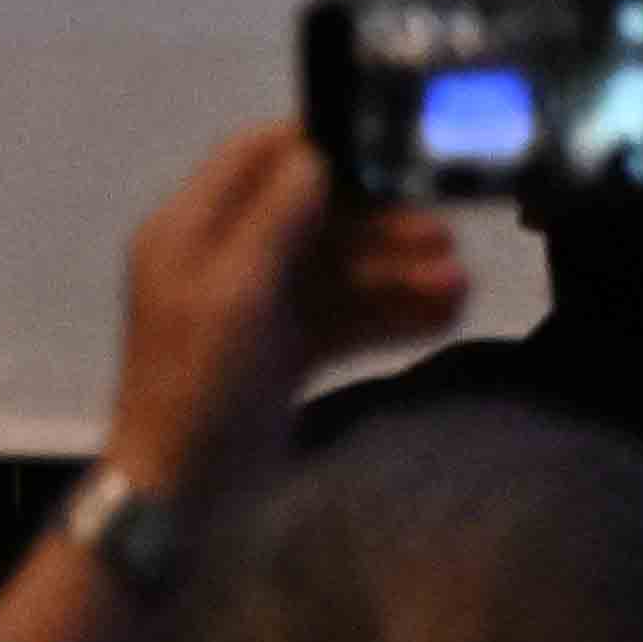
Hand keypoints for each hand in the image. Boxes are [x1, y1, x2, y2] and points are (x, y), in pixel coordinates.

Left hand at [95, 125, 466, 511]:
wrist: (181, 495)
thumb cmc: (199, 382)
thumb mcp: (235, 291)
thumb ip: (275, 218)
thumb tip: (316, 153)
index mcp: (190, 230)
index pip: (254, 157)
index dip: (318, 146)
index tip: (386, 146)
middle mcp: (221, 258)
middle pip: (308, 216)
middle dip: (377, 222)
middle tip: (445, 231)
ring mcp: (253, 307)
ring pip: (333, 270)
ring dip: (395, 272)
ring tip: (461, 283)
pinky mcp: (280, 351)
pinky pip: (340, 317)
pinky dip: (387, 314)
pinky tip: (443, 315)